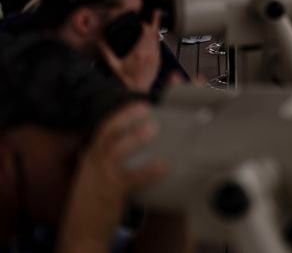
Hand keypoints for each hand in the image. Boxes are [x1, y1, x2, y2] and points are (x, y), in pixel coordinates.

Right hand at [57, 103, 165, 252]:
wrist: (80, 235)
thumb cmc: (91, 206)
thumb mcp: (93, 180)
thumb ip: (105, 164)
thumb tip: (127, 149)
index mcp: (89, 159)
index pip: (102, 130)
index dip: (120, 115)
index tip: (137, 103)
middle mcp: (92, 165)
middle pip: (106, 133)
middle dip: (125, 117)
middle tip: (145, 107)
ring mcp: (100, 178)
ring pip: (116, 151)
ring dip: (135, 138)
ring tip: (153, 128)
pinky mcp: (111, 194)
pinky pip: (133, 179)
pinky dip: (149, 171)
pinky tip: (165, 166)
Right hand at [98, 11, 160, 92]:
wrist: (138, 92)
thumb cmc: (126, 81)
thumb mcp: (113, 66)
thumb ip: (106, 52)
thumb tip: (100, 42)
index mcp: (140, 51)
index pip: (146, 32)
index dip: (145, 24)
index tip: (141, 19)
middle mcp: (150, 53)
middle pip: (154, 33)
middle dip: (152, 23)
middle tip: (154, 13)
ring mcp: (155, 57)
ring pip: (158, 39)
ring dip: (156, 30)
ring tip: (156, 19)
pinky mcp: (157, 62)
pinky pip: (159, 47)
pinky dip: (157, 39)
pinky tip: (154, 37)